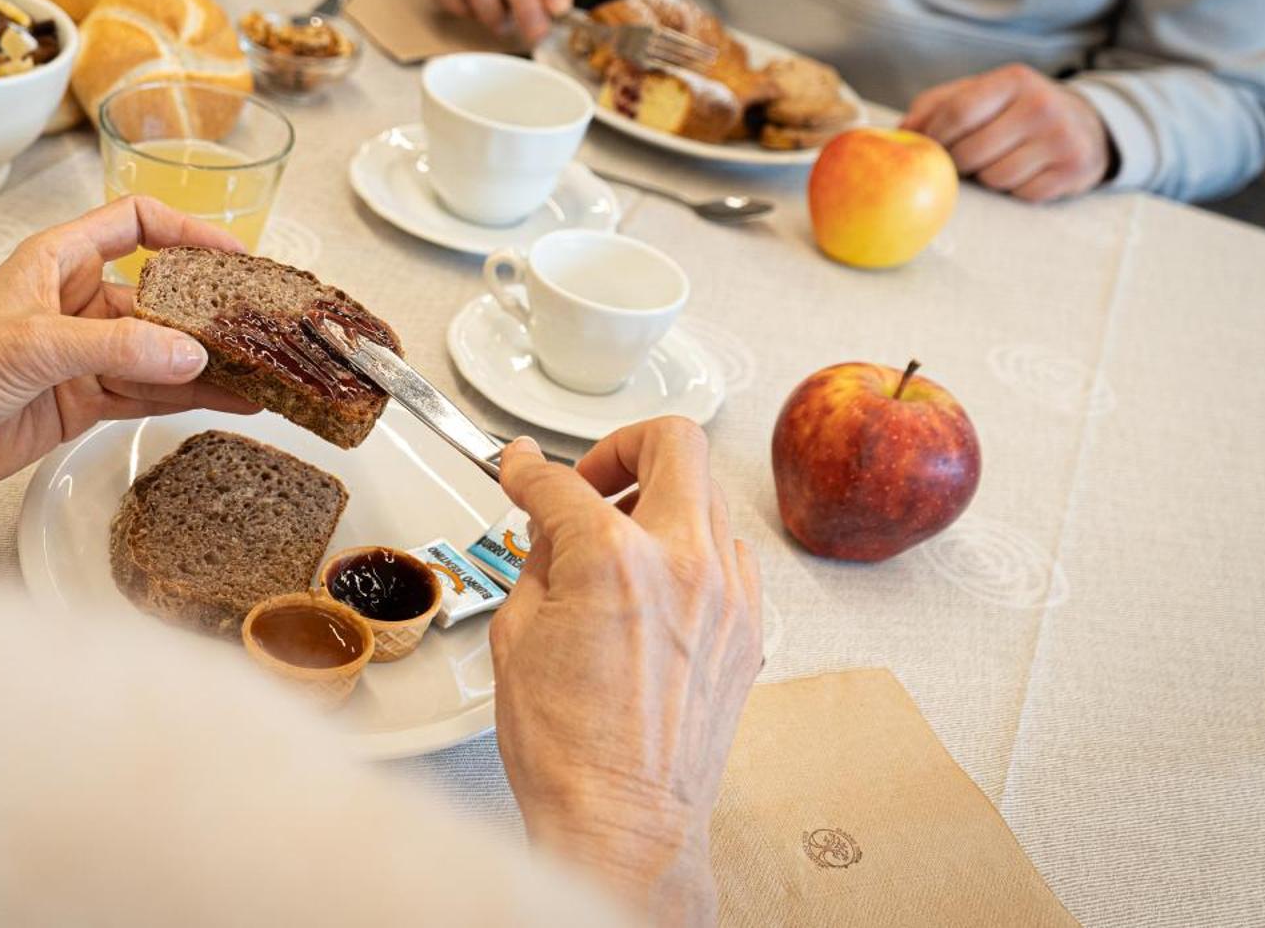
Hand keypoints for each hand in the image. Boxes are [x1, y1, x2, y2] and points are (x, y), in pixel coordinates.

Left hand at [0, 197, 255, 515]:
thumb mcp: (32, 345)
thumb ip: (115, 346)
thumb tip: (189, 352)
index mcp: (57, 261)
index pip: (135, 223)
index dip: (187, 231)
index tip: (235, 254)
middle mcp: (75, 301)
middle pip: (160, 295)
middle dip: (209, 311)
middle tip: (263, 326)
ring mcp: (82, 354)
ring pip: (160, 350)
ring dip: (206, 362)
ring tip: (263, 372)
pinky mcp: (80, 401)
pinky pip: (147, 392)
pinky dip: (186, 397)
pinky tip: (229, 400)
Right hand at [490, 420, 761, 925]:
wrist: (625, 822)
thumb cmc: (570, 752)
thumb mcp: (517, 636)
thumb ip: (536, 557)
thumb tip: (545, 520)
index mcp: (614, 560)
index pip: (561, 483)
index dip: (526, 470)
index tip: (520, 470)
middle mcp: (683, 564)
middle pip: (673, 442)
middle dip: (622, 446)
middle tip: (590, 480)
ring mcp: (727, 595)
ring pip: (707, 495)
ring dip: (661, 499)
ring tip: (620, 538)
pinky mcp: (747, 628)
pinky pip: (729, 553)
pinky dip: (692, 549)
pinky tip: (656, 582)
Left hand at [902, 63, 1112, 201]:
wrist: (1086, 126)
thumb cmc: (1017, 109)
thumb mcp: (982, 93)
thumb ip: (937, 105)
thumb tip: (901, 131)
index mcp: (1013, 80)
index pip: (957, 113)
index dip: (935, 137)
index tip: (928, 148)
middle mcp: (1041, 105)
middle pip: (971, 151)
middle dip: (957, 163)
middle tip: (960, 161)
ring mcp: (1062, 139)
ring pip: (995, 178)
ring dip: (986, 177)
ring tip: (997, 162)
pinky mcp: (1074, 171)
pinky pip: (1022, 194)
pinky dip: (1014, 190)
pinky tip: (1024, 172)